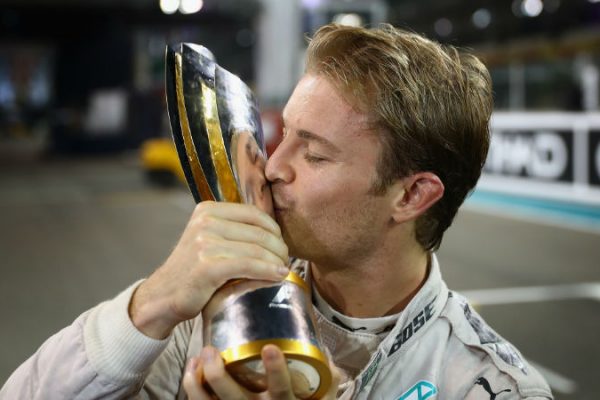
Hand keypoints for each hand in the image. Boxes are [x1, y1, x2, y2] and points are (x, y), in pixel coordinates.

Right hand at [129, 202, 288, 338]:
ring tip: (283, 269)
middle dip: (279, 248)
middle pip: (258, 232)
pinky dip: (268, 271)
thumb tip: (275, 234)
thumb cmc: (192, 271)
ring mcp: (204, 243)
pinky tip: (278, 275)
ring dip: (277, 261)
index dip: (274, 229)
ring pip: (256, 249)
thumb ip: (233, 231)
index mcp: (207, 210)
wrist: (163, 296)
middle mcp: (205, 222)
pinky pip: (249, 265)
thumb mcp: (208, 240)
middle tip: (285, 261)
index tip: (281, 245)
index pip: (253, 213)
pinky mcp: (207, 266)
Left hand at [183, 345, 340, 399]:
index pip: (281, 389)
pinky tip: (192, 367)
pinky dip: (193, 388)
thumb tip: (329, 356)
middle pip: (235, 398)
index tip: (270, 348)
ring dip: (200, 382)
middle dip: (219, 375)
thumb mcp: (321, 395)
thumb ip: (327, 376)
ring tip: (198, 356)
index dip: (276, 371)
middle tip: (212, 351)